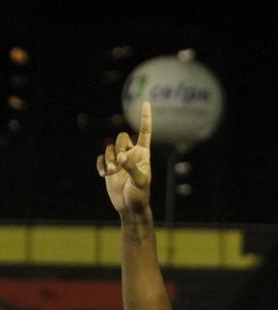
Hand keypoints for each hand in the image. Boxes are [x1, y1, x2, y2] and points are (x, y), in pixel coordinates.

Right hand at [97, 102, 151, 217]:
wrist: (130, 207)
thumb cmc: (140, 194)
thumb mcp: (139, 181)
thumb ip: (131, 167)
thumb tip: (121, 156)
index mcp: (143, 154)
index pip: (144, 132)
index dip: (145, 117)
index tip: (146, 102)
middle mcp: (132, 154)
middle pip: (120, 137)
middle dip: (117, 148)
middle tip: (119, 164)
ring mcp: (119, 160)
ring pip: (108, 148)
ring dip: (108, 159)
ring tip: (111, 173)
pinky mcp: (109, 167)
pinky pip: (100, 158)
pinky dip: (100, 165)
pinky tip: (103, 175)